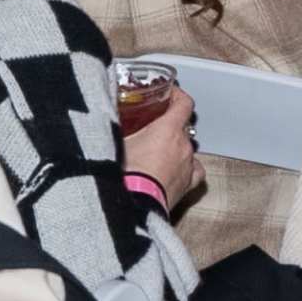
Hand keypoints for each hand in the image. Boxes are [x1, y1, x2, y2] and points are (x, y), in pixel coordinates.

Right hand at [123, 85, 201, 206]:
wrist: (133, 206)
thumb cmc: (125, 174)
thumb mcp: (115, 140)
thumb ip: (116, 123)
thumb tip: (107, 114)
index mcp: (168, 129)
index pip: (184, 103)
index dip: (177, 95)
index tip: (168, 94)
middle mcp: (183, 145)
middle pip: (183, 126)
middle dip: (170, 123)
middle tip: (153, 124)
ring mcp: (187, 165)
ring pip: (187, 147)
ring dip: (175, 146)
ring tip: (158, 150)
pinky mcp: (187, 185)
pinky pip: (194, 170)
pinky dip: (187, 166)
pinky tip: (177, 168)